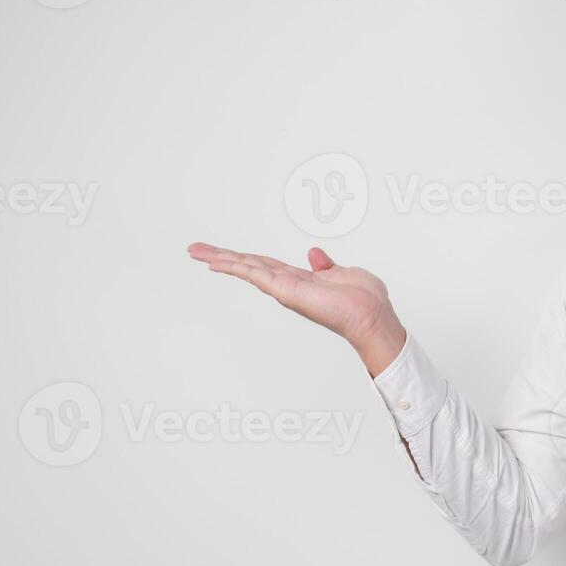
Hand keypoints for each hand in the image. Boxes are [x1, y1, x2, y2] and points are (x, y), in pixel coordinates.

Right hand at [186, 242, 407, 375]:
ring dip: (221, 259)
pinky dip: (237, 267)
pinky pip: (257, 275)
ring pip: (247, 268)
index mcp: (300, 279)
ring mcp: (285, 289)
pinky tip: (218, 261)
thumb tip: (314, 254)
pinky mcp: (287, 291)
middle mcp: (288, 285)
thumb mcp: (344, 274)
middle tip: (195, 250)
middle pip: (249, 265)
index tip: (222, 253)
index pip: (265, 265)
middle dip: (222, 257)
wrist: (371, 315)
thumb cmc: (364, 300)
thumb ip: (326, 266)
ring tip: (196, 252)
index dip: (243, 257)